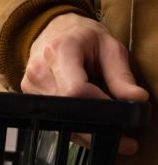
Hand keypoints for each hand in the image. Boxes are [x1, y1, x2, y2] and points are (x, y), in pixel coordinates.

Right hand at [22, 13, 148, 153]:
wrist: (55, 30)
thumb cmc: (84, 38)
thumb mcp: (110, 48)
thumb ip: (122, 76)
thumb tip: (137, 100)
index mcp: (60, 51)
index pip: (75, 90)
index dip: (98, 106)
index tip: (118, 112)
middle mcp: (39, 69)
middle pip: (65, 109)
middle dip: (94, 124)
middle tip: (120, 134)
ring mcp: (29, 84)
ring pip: (58, 119)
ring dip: (83, 126)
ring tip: (102, 119)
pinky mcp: (28, 96)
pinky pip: (51, 119)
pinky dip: (71, 124)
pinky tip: (85, 119)